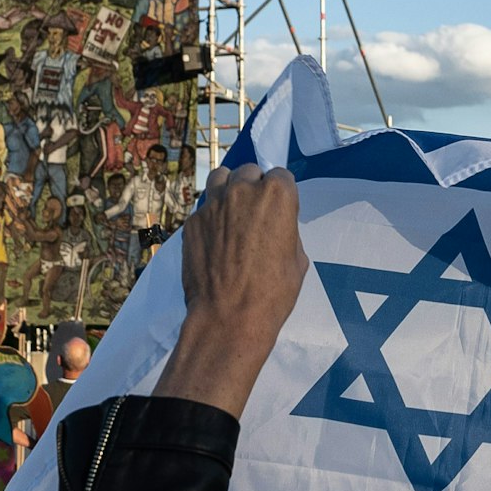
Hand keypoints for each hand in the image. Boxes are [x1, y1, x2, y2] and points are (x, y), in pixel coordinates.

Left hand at [154, 164, 308, 418]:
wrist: (228, 317)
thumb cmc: (274, 292)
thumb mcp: (297, 259)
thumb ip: (286, 229)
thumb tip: (274, 226)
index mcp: (276, 194)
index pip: (281, 176)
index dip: (281, 194)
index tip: (279, 212)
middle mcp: (242, 190)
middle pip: (249, 172)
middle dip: (254, 188)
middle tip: (254, 215)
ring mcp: (213, 203)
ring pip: (221, 178)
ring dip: (229, 189)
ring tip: (231, 212)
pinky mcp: (192, 221)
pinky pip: (205, 208)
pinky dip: (211, 217)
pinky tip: (214, 240)